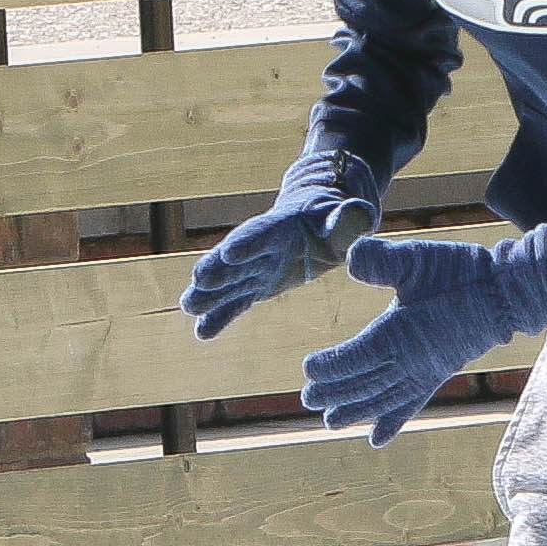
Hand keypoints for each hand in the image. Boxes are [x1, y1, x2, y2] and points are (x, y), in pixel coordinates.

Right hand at [179, 150, 379, 340]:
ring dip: (209, 295)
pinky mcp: (256, 286)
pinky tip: (201, 333)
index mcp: (282, 226)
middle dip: (218, 269)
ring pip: (229, 283)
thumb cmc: (338, 219)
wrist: (321, 224)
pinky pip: (236, 303)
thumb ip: (349, 219)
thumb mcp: (348, 218)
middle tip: (198, 281)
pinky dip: (219, 318)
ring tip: (189, 307)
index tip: (231, 253)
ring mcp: (255, 268)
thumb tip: (357, 212)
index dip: (248, 243)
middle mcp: (262, 247)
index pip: (262, 233)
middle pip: (236, 259)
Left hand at [302, 228, 546, 447]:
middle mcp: (409, 361)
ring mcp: (424, 373)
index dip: (331, 366)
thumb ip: (381, 260)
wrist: (505, 295)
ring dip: (356, 412)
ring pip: (382, 399)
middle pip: (364, 383)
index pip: (356, 357)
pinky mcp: (437, 377)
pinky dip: (393, 422)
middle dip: (335, 393)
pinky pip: (411, 405)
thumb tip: (350, 259)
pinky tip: (377, 440)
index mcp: (399, 334)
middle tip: (308, 401)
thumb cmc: (459, 274)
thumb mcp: (418, 258)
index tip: (308, 369)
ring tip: (331, 424)